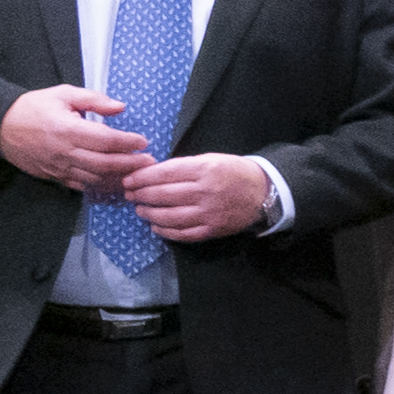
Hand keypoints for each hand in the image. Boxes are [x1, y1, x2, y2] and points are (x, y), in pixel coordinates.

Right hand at [0, 81, 150, 197]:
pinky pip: (82, 186)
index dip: (128, 142)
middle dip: (131, 164)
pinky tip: (116, 183)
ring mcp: (59, 167)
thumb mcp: (62, 94)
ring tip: (139, 174)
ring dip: (119, 178)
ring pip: (95, 178)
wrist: (0, 127)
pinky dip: (101, 186)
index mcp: (67, 129)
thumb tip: (120, 107)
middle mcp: (64, 151)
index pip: (106, 140)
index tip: (143, 141)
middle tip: (150, 161)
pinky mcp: (54, 177)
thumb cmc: (33, 108)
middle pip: (105, 163)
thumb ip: (93, 99)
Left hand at [130, 152, 289, 244]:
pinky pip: (183, 233)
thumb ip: (184, 167)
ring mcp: (209, 213)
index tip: (128, 180)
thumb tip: (152, 174)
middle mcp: (205, 192)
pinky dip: (165, 231)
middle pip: (162, 195)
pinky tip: (156, 227)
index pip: (164, 173)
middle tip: (130, 195)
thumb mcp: (211, 159)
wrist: (264, 192)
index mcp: (204, 170)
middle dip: (141, 195)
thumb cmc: (234, 172)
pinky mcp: (213, 229)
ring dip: (149, 214)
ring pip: (169, 216)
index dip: (142, 178)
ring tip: (140, 210)